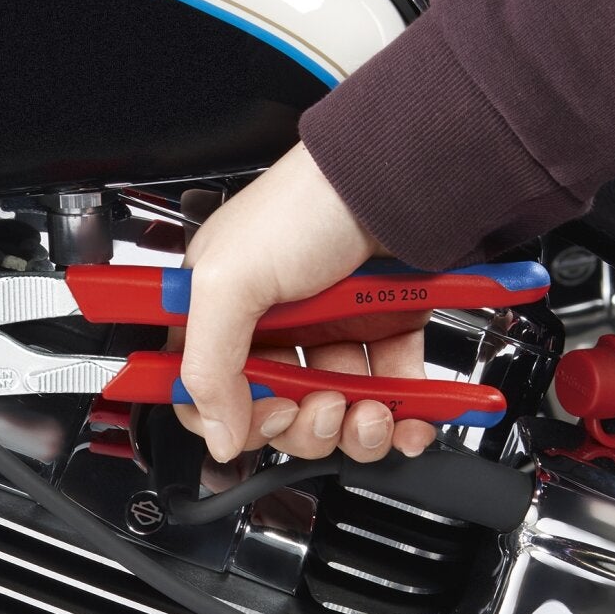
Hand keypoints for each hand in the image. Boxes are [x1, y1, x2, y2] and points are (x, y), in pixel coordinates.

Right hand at [176, 144, 438, 465]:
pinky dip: (405, 419)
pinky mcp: (384, 332)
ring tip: (370, 411)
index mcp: (220, 311)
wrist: (398, 179)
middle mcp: (273, 326)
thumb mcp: (230, 280)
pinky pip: (392, 396)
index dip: (228, 418)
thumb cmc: (308, 204)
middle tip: (320, 407)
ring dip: (355, 430)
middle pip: (276, 412)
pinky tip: (409, 420)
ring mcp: (330, 332)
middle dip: (304, 426)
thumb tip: (216, 434)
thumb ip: (208, 363)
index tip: (258, 418)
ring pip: (335, 414)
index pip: (205, 389)